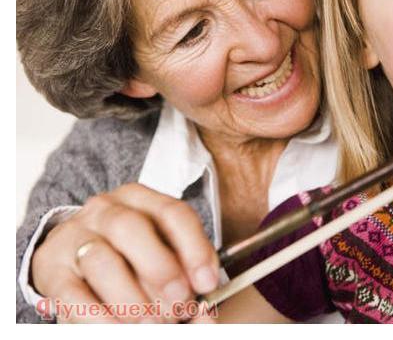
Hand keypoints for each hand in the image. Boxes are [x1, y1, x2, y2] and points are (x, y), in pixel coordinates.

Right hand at [31, 183, 219, 322]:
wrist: (71, 251)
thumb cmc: (128, 253)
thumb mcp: (160, 250)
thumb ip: (185, 271)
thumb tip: (206, 305)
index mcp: (139, 199)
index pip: (172, 213)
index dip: (195, 249)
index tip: (207, 283)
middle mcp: (105, 210)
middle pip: (131, 228)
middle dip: (160, 269)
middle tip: (178, 303)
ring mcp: (74, 236)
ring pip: (101, 260)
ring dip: (131, 298)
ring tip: (151, 323)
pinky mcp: (50, 268)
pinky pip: (73, 294)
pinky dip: (100, 317)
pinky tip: (121, 328)